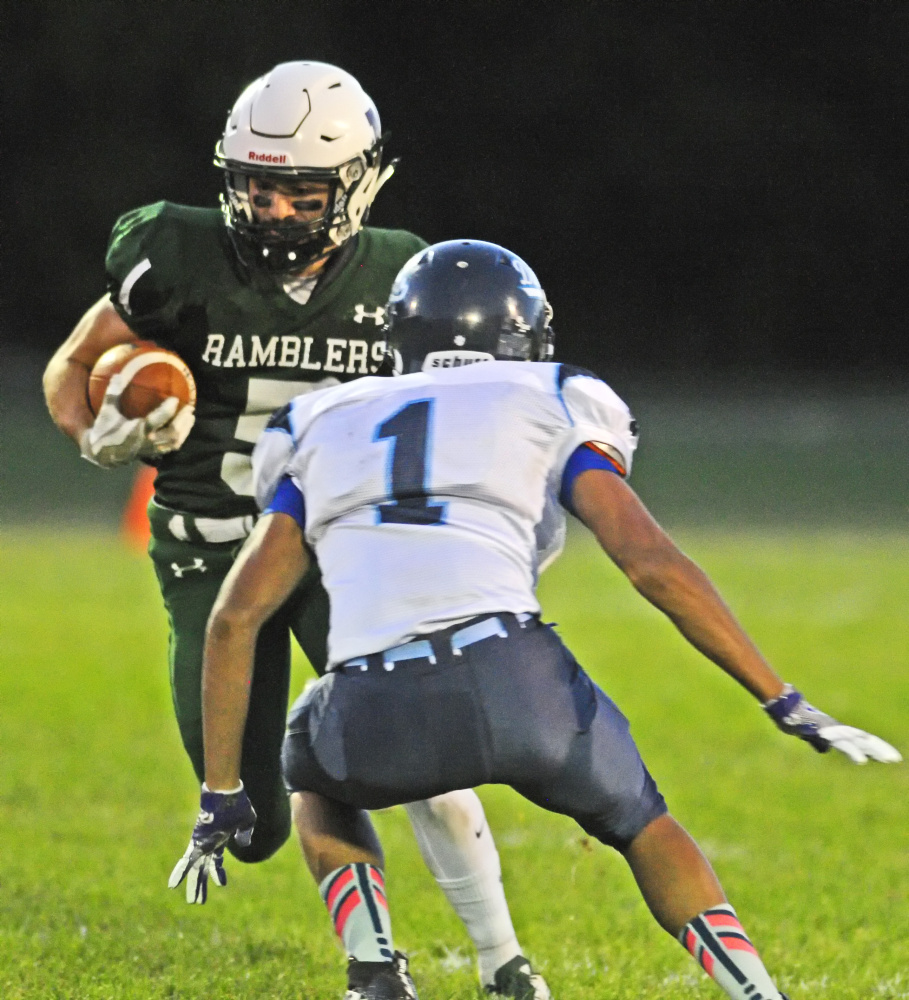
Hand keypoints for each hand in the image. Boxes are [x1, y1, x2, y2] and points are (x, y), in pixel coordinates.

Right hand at [80, 373, 193, 466]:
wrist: (102, 453)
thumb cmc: (104, 429)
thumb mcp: (107, 411)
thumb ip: (113, 394)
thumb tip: (118, 374)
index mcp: (138, 430)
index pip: (158, 419)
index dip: (169, 408)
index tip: (175, 398)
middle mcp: (148, 441)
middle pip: (173, 432)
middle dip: (183, 420)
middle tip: (190, 407)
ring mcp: (152, 449)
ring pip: (175, 441)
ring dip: (185, 429)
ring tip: (190, 417)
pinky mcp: (154, 453)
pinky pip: (172, 447)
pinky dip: (180, 437)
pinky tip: (184, 428)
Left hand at [168, 783, 256, 903]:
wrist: (226, 792)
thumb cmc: (237, 803)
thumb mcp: (247, 820)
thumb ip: (245, 833)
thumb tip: (244, 843)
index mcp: (220, 839)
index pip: (217, 861)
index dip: (218, 873)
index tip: (221, 885)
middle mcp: (208, 843)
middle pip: (203, 869)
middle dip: (201, 885)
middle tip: (197, 902)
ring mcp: (201, 843)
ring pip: (195, 869)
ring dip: (193, 885)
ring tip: (191, 902)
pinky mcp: (197, 842)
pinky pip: (187, 860)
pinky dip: (180, 873)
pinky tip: (173, 885)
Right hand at [764, 684, 901, 763]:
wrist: (783, 706)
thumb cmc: (794, 718)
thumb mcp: (809, 734)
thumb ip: (818, 742)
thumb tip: (824, 749)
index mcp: (835, 730)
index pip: (860, 739)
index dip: (874, 747)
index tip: (889, 756)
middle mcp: (837, 728)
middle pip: (863, 739)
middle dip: (879, 749)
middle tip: (896, 759)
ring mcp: (832, 729)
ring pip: (856, 741)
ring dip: (872, 750)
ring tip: (887, 759)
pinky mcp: (825, 731)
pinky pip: (842, 744)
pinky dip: (854, 752)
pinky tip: (862, 761)